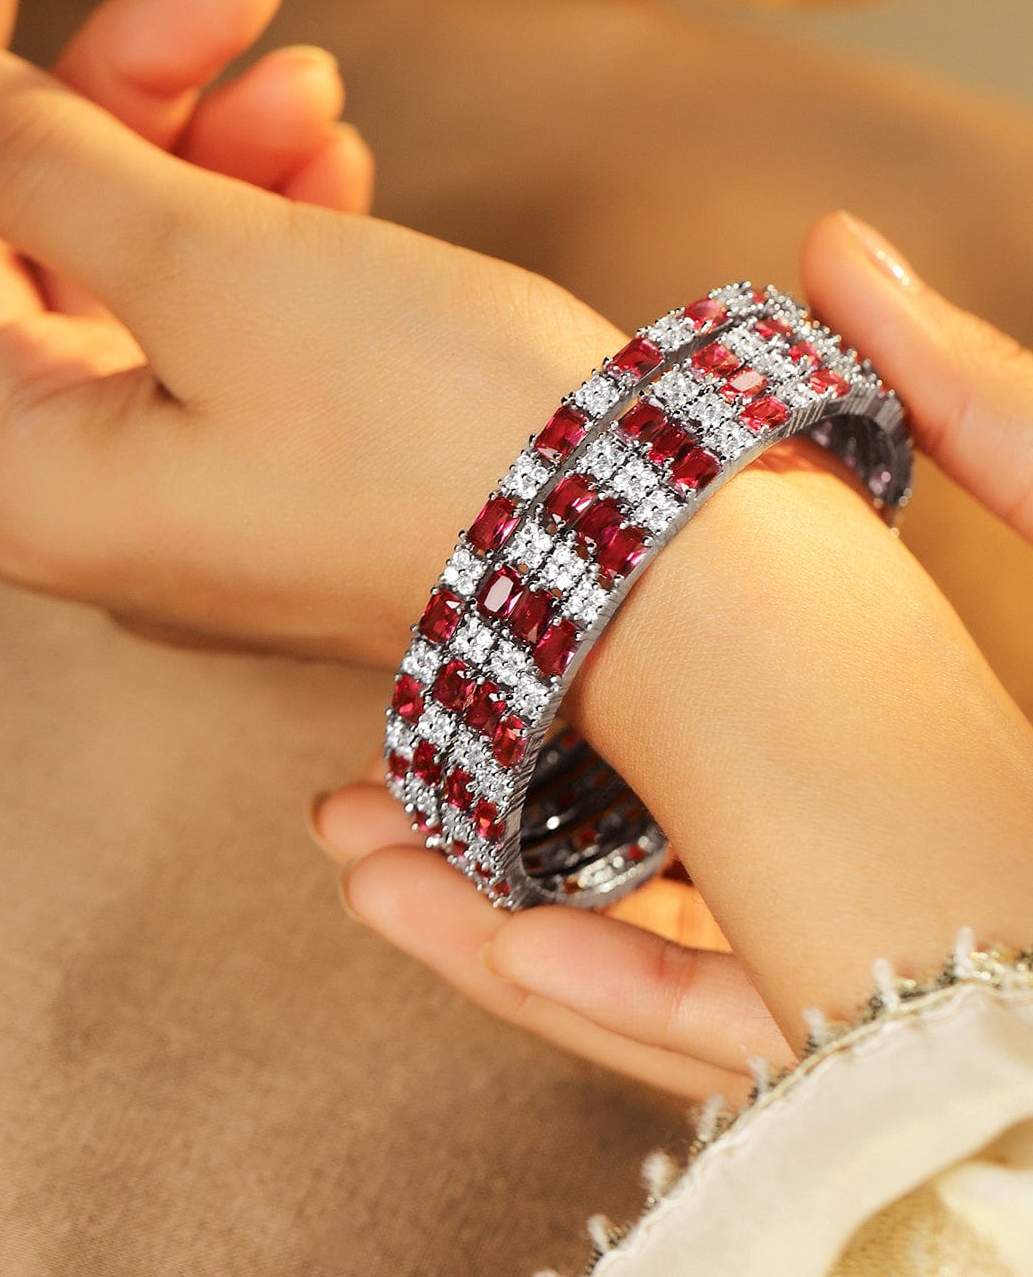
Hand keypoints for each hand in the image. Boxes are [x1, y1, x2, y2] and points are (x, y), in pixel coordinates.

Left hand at [0, 0, 626, 664]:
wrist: (638, 558)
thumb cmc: (436, 438)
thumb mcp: (214, 265)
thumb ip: (41, 160)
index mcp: (30, 479)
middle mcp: (95, 506)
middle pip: (50, 247)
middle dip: (135, 93)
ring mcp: (197, 496)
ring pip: (153, 279)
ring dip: (222, 155)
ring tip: (320, 94)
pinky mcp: (289, 475)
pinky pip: (236, 330)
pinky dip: (275, 236)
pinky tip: (338, 173)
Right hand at [310, 217, 1032, 1103]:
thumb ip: (977, 405)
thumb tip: (826, 250)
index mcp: (923, 745)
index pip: (709, 728)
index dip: (562, 684)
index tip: (454, 635)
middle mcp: (901, 864)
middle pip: (660, 858)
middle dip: (485, 834)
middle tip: (348, 794)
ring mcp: (917, 974)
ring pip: (673, 975)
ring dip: (502, 929)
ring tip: (361, 858)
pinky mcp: (938, 1067)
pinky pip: (751, 1058)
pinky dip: (621, 1003)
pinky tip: (493, 941)